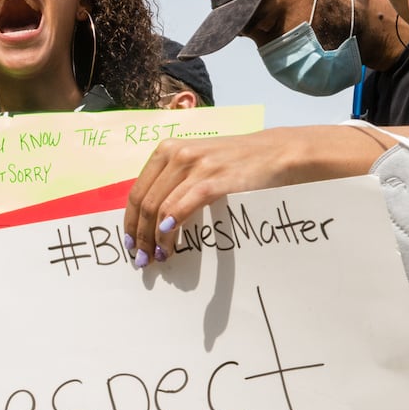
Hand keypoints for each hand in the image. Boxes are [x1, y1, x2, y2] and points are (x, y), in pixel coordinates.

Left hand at [123, 126, 386, 264]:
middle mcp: (178, 154)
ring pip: (160, 208)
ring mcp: (196, 165)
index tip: (130, 243)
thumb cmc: (238, 163)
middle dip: (139, 235)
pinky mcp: (215, 179)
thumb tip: (152, 217)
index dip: (130, 221)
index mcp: (168, 150)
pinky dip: (171, 227)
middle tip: (142, 259)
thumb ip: (175, 181)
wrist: (279, 152)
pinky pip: (183, 206)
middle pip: (144, 202)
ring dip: (154, 238)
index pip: (137, 191)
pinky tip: (168, 242)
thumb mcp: (199, 163)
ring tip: (158, 258)